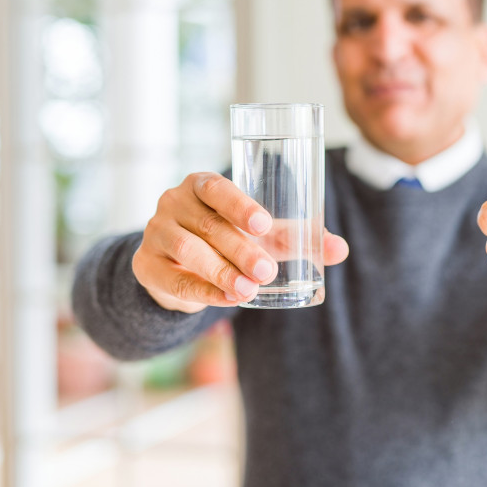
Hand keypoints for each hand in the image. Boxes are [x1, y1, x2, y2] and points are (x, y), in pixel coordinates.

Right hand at [132, 172, 348, 312]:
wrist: (176, 266)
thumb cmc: (225, 238)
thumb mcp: (259, 235)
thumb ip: (296, 238)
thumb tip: (339, 249)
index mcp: (200, 185)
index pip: (215, 187)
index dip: (239, 204)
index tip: (264, 224)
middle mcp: (173, 203)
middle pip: (208, 224)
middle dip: (240, 249)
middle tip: (267, 270)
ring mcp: (155, 232)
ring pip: (188, 250)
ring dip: (221, 271)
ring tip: (249, 289)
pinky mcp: (146, 265)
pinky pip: (174, 279)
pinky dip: (203, 292)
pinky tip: (227, 300)